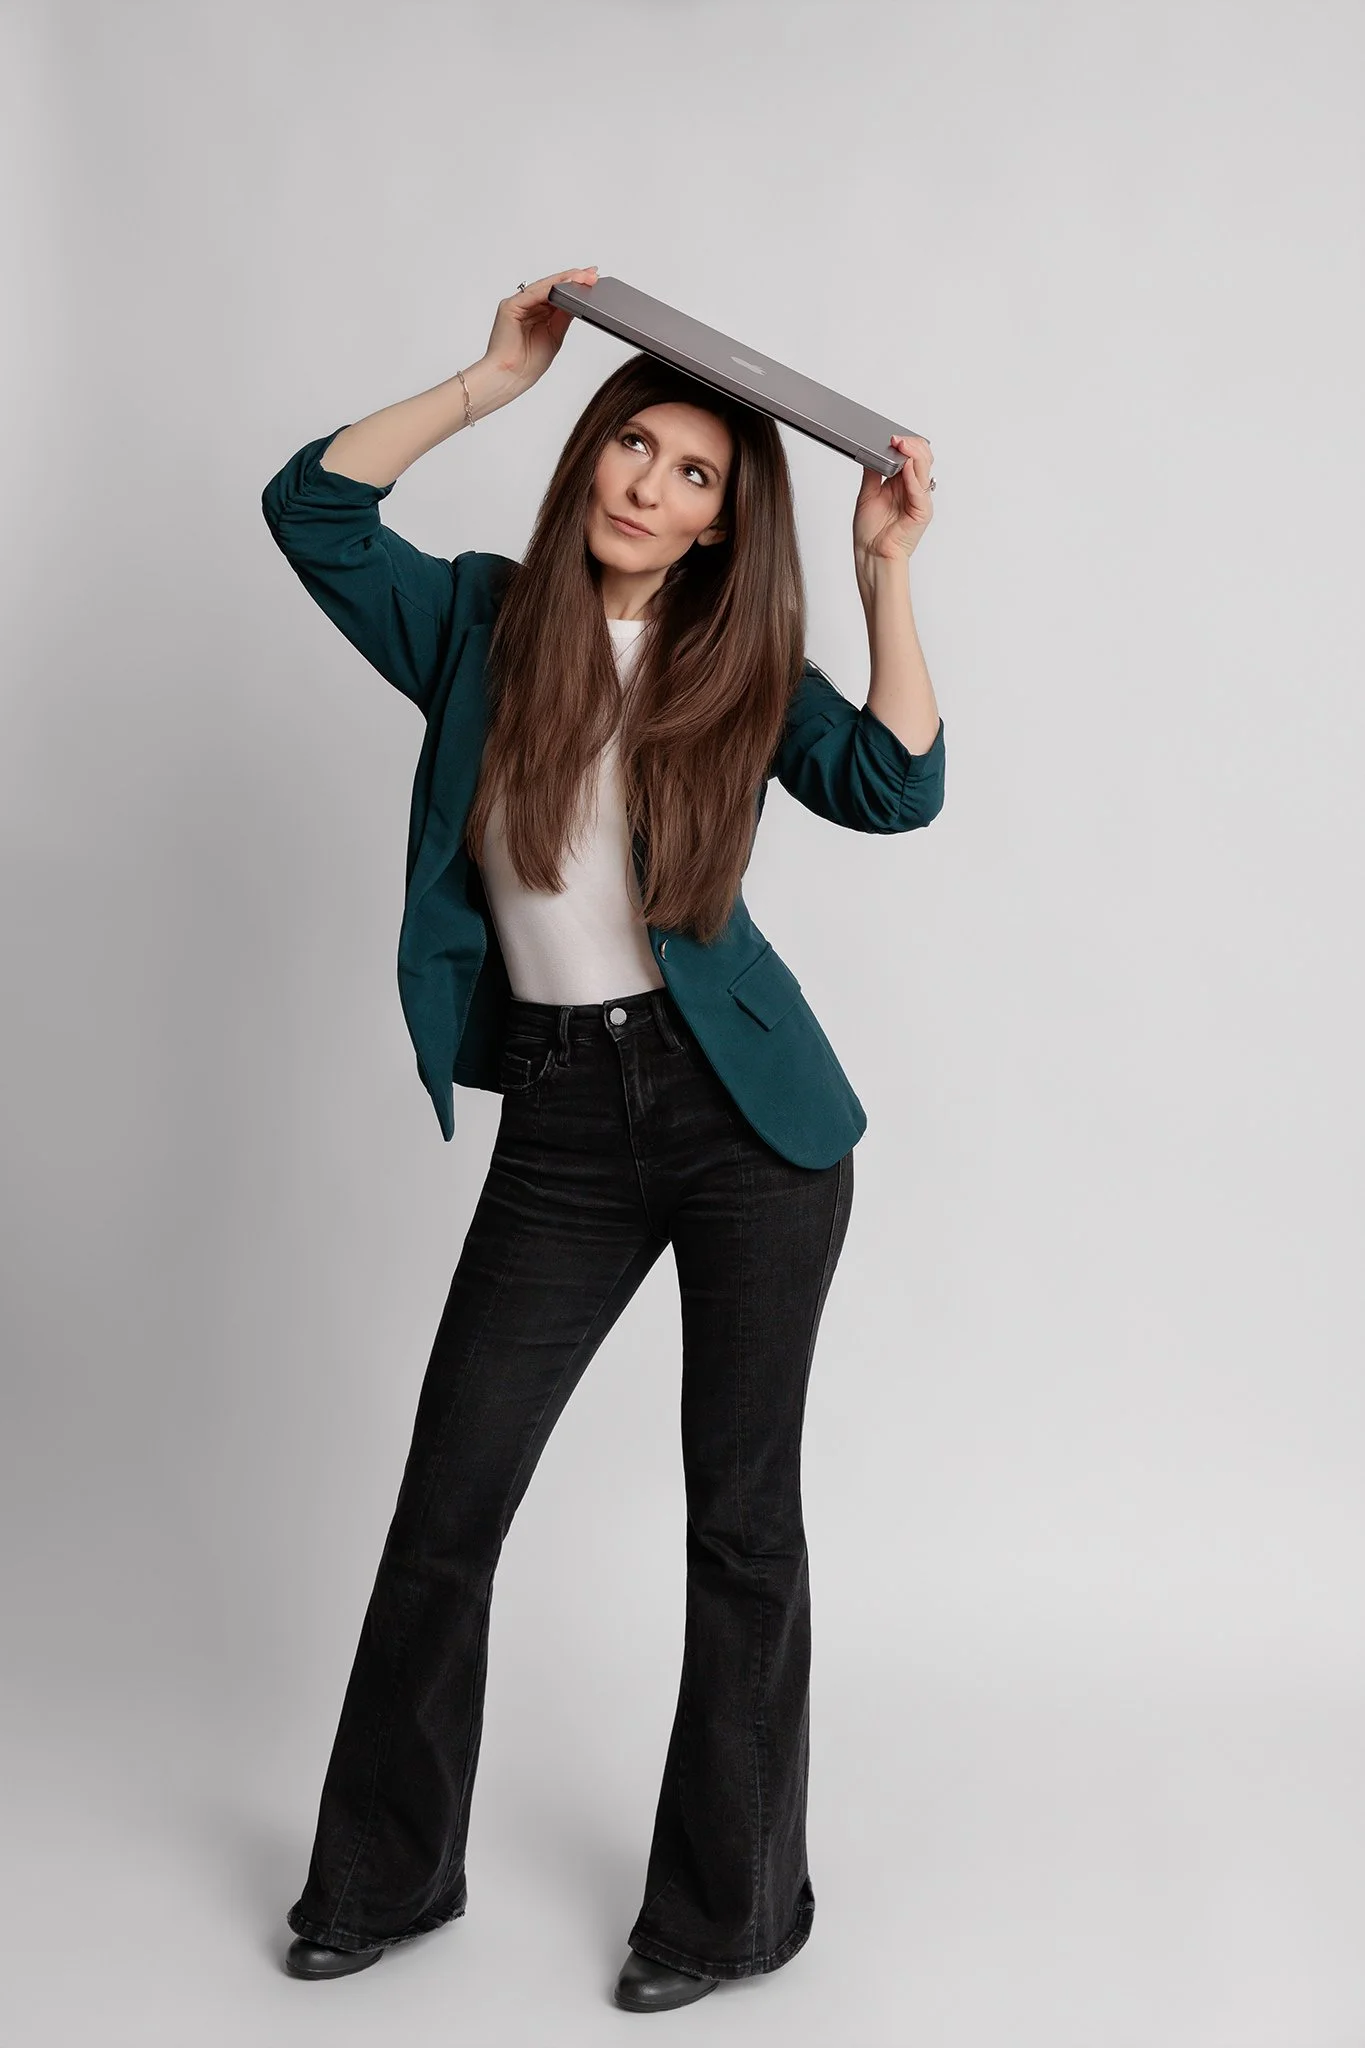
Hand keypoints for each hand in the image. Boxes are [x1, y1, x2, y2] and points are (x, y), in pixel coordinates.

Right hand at [480, 267, 598, 397]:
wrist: (509, 378)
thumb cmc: (527, 365)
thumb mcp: (554, 336)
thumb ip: (563, 317)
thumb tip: (577, 301)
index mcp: (535, 313)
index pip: (556, 294)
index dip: (574, 286)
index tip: (592, 281)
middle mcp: (525, 306)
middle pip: (551, 286)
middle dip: (572, 279)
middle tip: (593, 274)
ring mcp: (517, 304)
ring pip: (544, 286)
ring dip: (564, 280)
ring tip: (583, 277)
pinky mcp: (510, 306)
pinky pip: (534, 293)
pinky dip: (550, 288)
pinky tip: (565, 284)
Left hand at [852, 432, 934, 567]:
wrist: (871, 555)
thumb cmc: (871, 532)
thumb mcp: (868, 493)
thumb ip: (873, 472)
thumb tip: (871, 450)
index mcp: (902, 484)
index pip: (911, 456)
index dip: (904, 445)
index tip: (891, 437)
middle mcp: (913, 490)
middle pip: (922, 458)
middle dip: (911, 445)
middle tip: (896, 439)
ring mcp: (919, 500)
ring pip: (925, 469)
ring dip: (914, 454)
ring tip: (901, 445)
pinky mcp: (922, 512)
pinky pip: (920, 489)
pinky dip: (914, 477)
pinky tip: (907, 466)